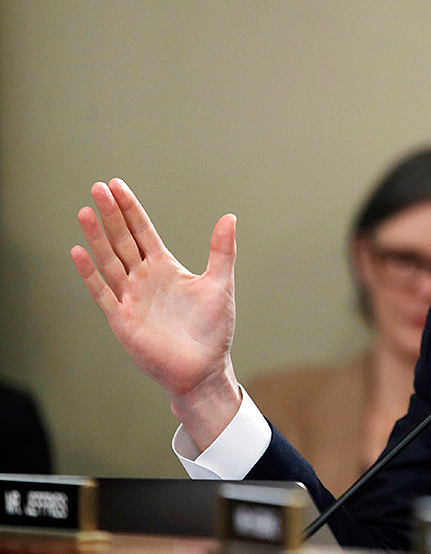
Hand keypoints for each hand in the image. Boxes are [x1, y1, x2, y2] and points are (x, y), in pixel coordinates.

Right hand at [71, 179, 239, 450]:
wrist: (203, 369)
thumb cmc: (213, 329)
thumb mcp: (220, 284)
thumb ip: (221, 251)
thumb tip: (230, 217)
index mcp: (166, 268)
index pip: (143, 231)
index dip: (130, 209)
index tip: (116, 185)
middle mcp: (144, 279)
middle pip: (123, 240)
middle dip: (111, 214)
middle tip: (97, 186)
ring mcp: (131, 298)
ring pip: (110, 261)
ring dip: (97, 237)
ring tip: (85, 211)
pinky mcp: (122, 319)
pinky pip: (103, 292)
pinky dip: (90, 273)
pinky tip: (78, 251)